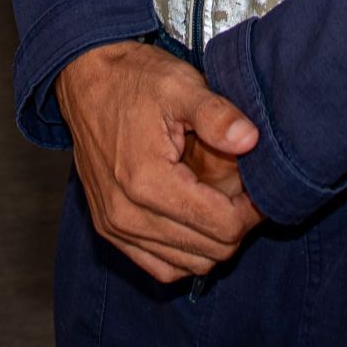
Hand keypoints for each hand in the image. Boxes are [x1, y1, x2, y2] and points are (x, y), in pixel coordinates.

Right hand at [55, 40, 263, 281]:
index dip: (252, 212)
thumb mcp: (180, 84)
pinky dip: (185, 254)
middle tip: (245, 193)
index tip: (260, 189)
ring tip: (221, 202)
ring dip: (213, 241)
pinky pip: (159, 267)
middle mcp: (127, 214)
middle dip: (236, 225)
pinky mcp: (109, 230)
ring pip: (187, 266)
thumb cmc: (134, 79)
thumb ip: (217, 114)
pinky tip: (196, 222)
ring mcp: (115, 226)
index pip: (222, 227)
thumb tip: (251, 140)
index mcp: (148, 181)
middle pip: (209, 251)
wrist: (86, 79)